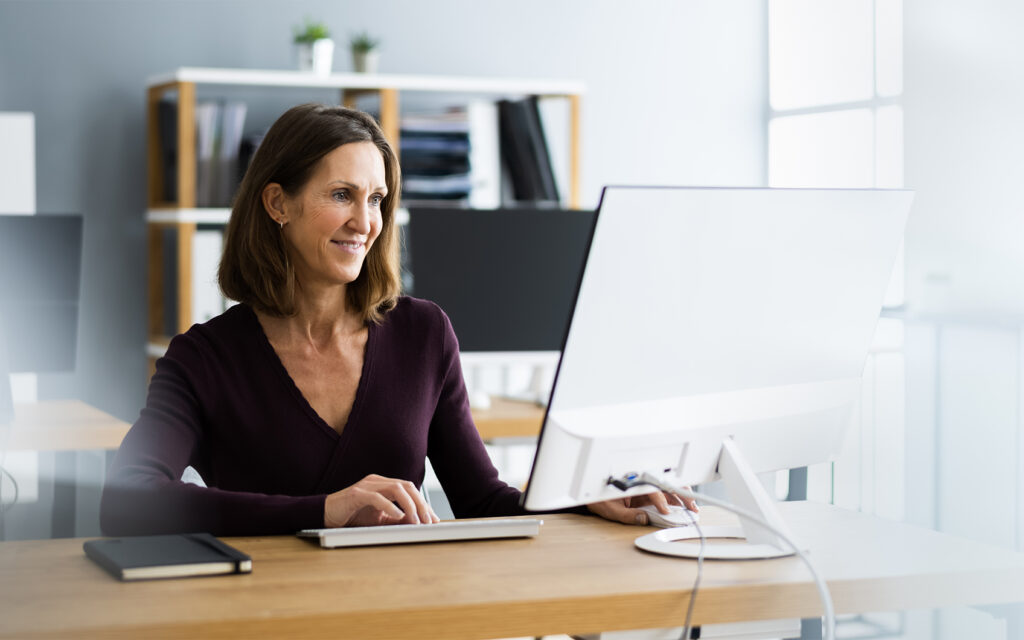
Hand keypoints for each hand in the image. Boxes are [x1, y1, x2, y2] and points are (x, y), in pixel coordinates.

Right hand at [324, 474, 439, 527]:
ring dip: (410, 505)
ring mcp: (367, 485)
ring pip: (396, 488)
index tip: (433, 519)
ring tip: (416, 521)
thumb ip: (396, 519)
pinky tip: (397, 515)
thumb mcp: (379, 520)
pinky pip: (377, 497)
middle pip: (407, 486)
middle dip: (421, 504)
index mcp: (384, 485)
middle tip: (429, 522)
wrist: (324, 515)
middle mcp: (377, 482)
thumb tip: (416, 523)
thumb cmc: (351, 517)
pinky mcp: (356, 493)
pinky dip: (389, 506)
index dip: (423, 504)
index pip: (410, 490)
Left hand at [586, 489, 698, 525]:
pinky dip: (674, 501)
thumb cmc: (599, 498)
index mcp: (633, 483)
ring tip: (692, 508)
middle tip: (692, 506)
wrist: (591, 494)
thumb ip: (628, 515)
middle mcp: (642, 483)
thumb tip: (643, 519)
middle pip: (666, 486)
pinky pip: (663, 496)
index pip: (653, 490)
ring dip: (681, 498)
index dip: (661, 501)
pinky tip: (682, 508)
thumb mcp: (612, 509)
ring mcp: (645, 488)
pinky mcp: (646, 493)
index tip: (667, 512)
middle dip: (681, 494)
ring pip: (668, 490)